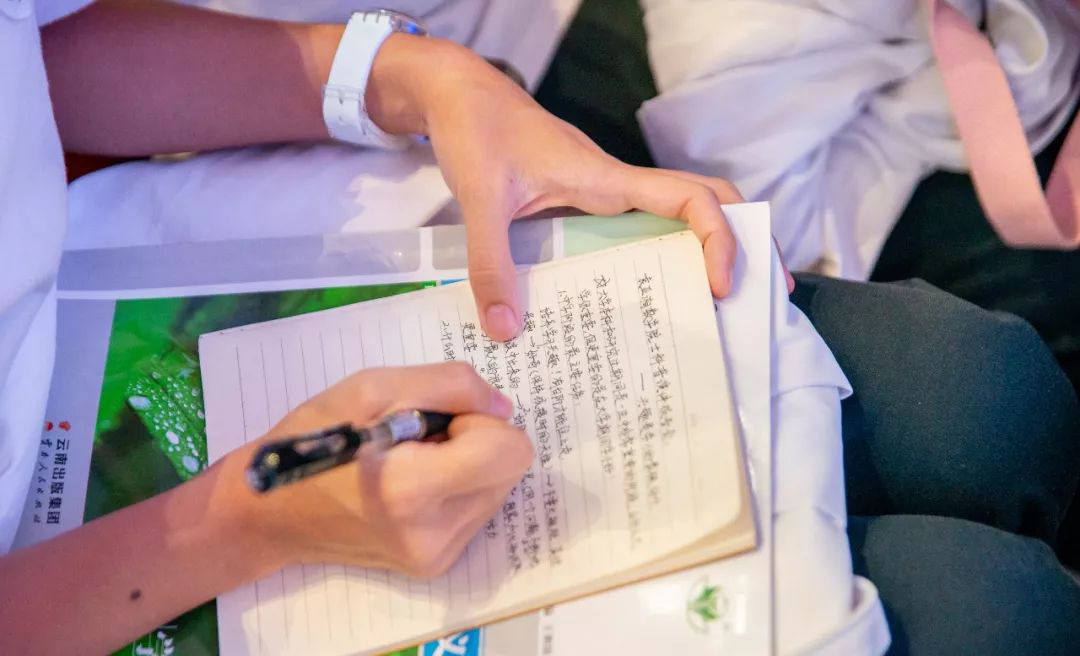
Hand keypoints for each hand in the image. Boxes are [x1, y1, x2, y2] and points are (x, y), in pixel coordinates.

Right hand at [219, 362, 532, 577]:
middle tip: (421, 435)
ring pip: (500, 488)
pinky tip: (414, 482)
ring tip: (413, 459)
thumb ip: (450, 386)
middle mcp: (434, 535)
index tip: (439, 416)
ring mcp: (437, 557)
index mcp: (413, 490)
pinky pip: (479, 509)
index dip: (482, 420)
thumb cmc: (314, 438)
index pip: (510, 451)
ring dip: (469, 463)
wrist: (270, 512)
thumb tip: (503, 408)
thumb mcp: (374, 387)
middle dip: (477, 440)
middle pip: (511, 469)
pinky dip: (458, 487)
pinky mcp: (436, 565)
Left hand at [368, 36, 741, 340]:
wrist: (458, 96)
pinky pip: (633, 231)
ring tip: (712, 315)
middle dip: (740, 245)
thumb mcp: (480, 199)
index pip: (691, 197)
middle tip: (753, 301)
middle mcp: (616, 187)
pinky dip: (652, 260)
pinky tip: (636, 302)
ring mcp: (604, 195)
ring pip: (674, 219)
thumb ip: (490, 263)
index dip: (720, 238)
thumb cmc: (476, 131)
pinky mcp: (584, 204)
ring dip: (700, 255)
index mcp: (607, 179)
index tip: (720, 286)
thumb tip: (506, 330)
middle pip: (704, 204)